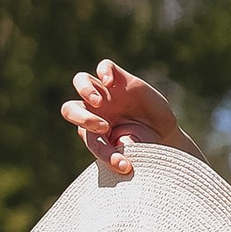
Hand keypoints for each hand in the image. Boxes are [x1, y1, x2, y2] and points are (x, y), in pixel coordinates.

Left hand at [61, 60, 197, 178]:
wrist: (161, 131)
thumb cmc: (143, 143)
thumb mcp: (135, 149)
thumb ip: (125, 149)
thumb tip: (122, 153)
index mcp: (89, 131)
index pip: (89, 139)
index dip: (105, 153)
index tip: (124, 165)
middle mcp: (93, 110)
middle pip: (69, 108)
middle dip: (81, 117)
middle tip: (103, 127)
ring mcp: (106, 93)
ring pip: (80, 81)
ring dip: (85, 91)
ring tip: (99, 101)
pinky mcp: (121, 79)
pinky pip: (104, 66)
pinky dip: (104, 71)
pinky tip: (110, 82)